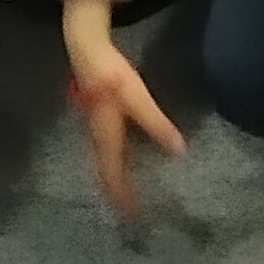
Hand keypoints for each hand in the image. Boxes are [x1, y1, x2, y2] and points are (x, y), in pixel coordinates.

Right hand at [61, 0, 188, 219]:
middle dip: (117, 193)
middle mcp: (97, 135)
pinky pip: (107, 151)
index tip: (133, 216)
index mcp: (105, 133)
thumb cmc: (110, 72)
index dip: (123, 195)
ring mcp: (95, 128)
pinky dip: (116, 166)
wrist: (85, 48)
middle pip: (106, 172)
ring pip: (105, 163)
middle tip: (131, 214)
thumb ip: (156, 123)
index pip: (113, 173)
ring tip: (128, 197)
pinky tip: (126, 166)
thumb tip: (179, 151)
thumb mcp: (136, 96)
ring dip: (115, 181)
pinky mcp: (99, 120)